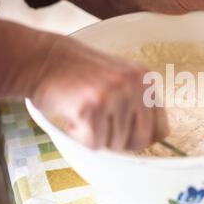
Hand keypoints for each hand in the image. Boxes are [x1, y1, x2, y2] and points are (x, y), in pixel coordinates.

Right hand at [30, 36, 168, 151]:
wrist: (41, 59)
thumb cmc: (78, 74)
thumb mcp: (118, 79)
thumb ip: (137, 103)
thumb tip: (153, 138)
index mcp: (145, 79)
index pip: (161, 128)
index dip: (143, 138)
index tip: (127, 137)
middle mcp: (134, 86)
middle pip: (141, 140)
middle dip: (120, 143)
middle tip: (100, 130)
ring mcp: (115, 95)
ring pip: (116, 144)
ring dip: (97, 137)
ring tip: (83, 114)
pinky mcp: (93, 107)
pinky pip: (94, 144)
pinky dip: (80, 138)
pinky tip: (73, 117)